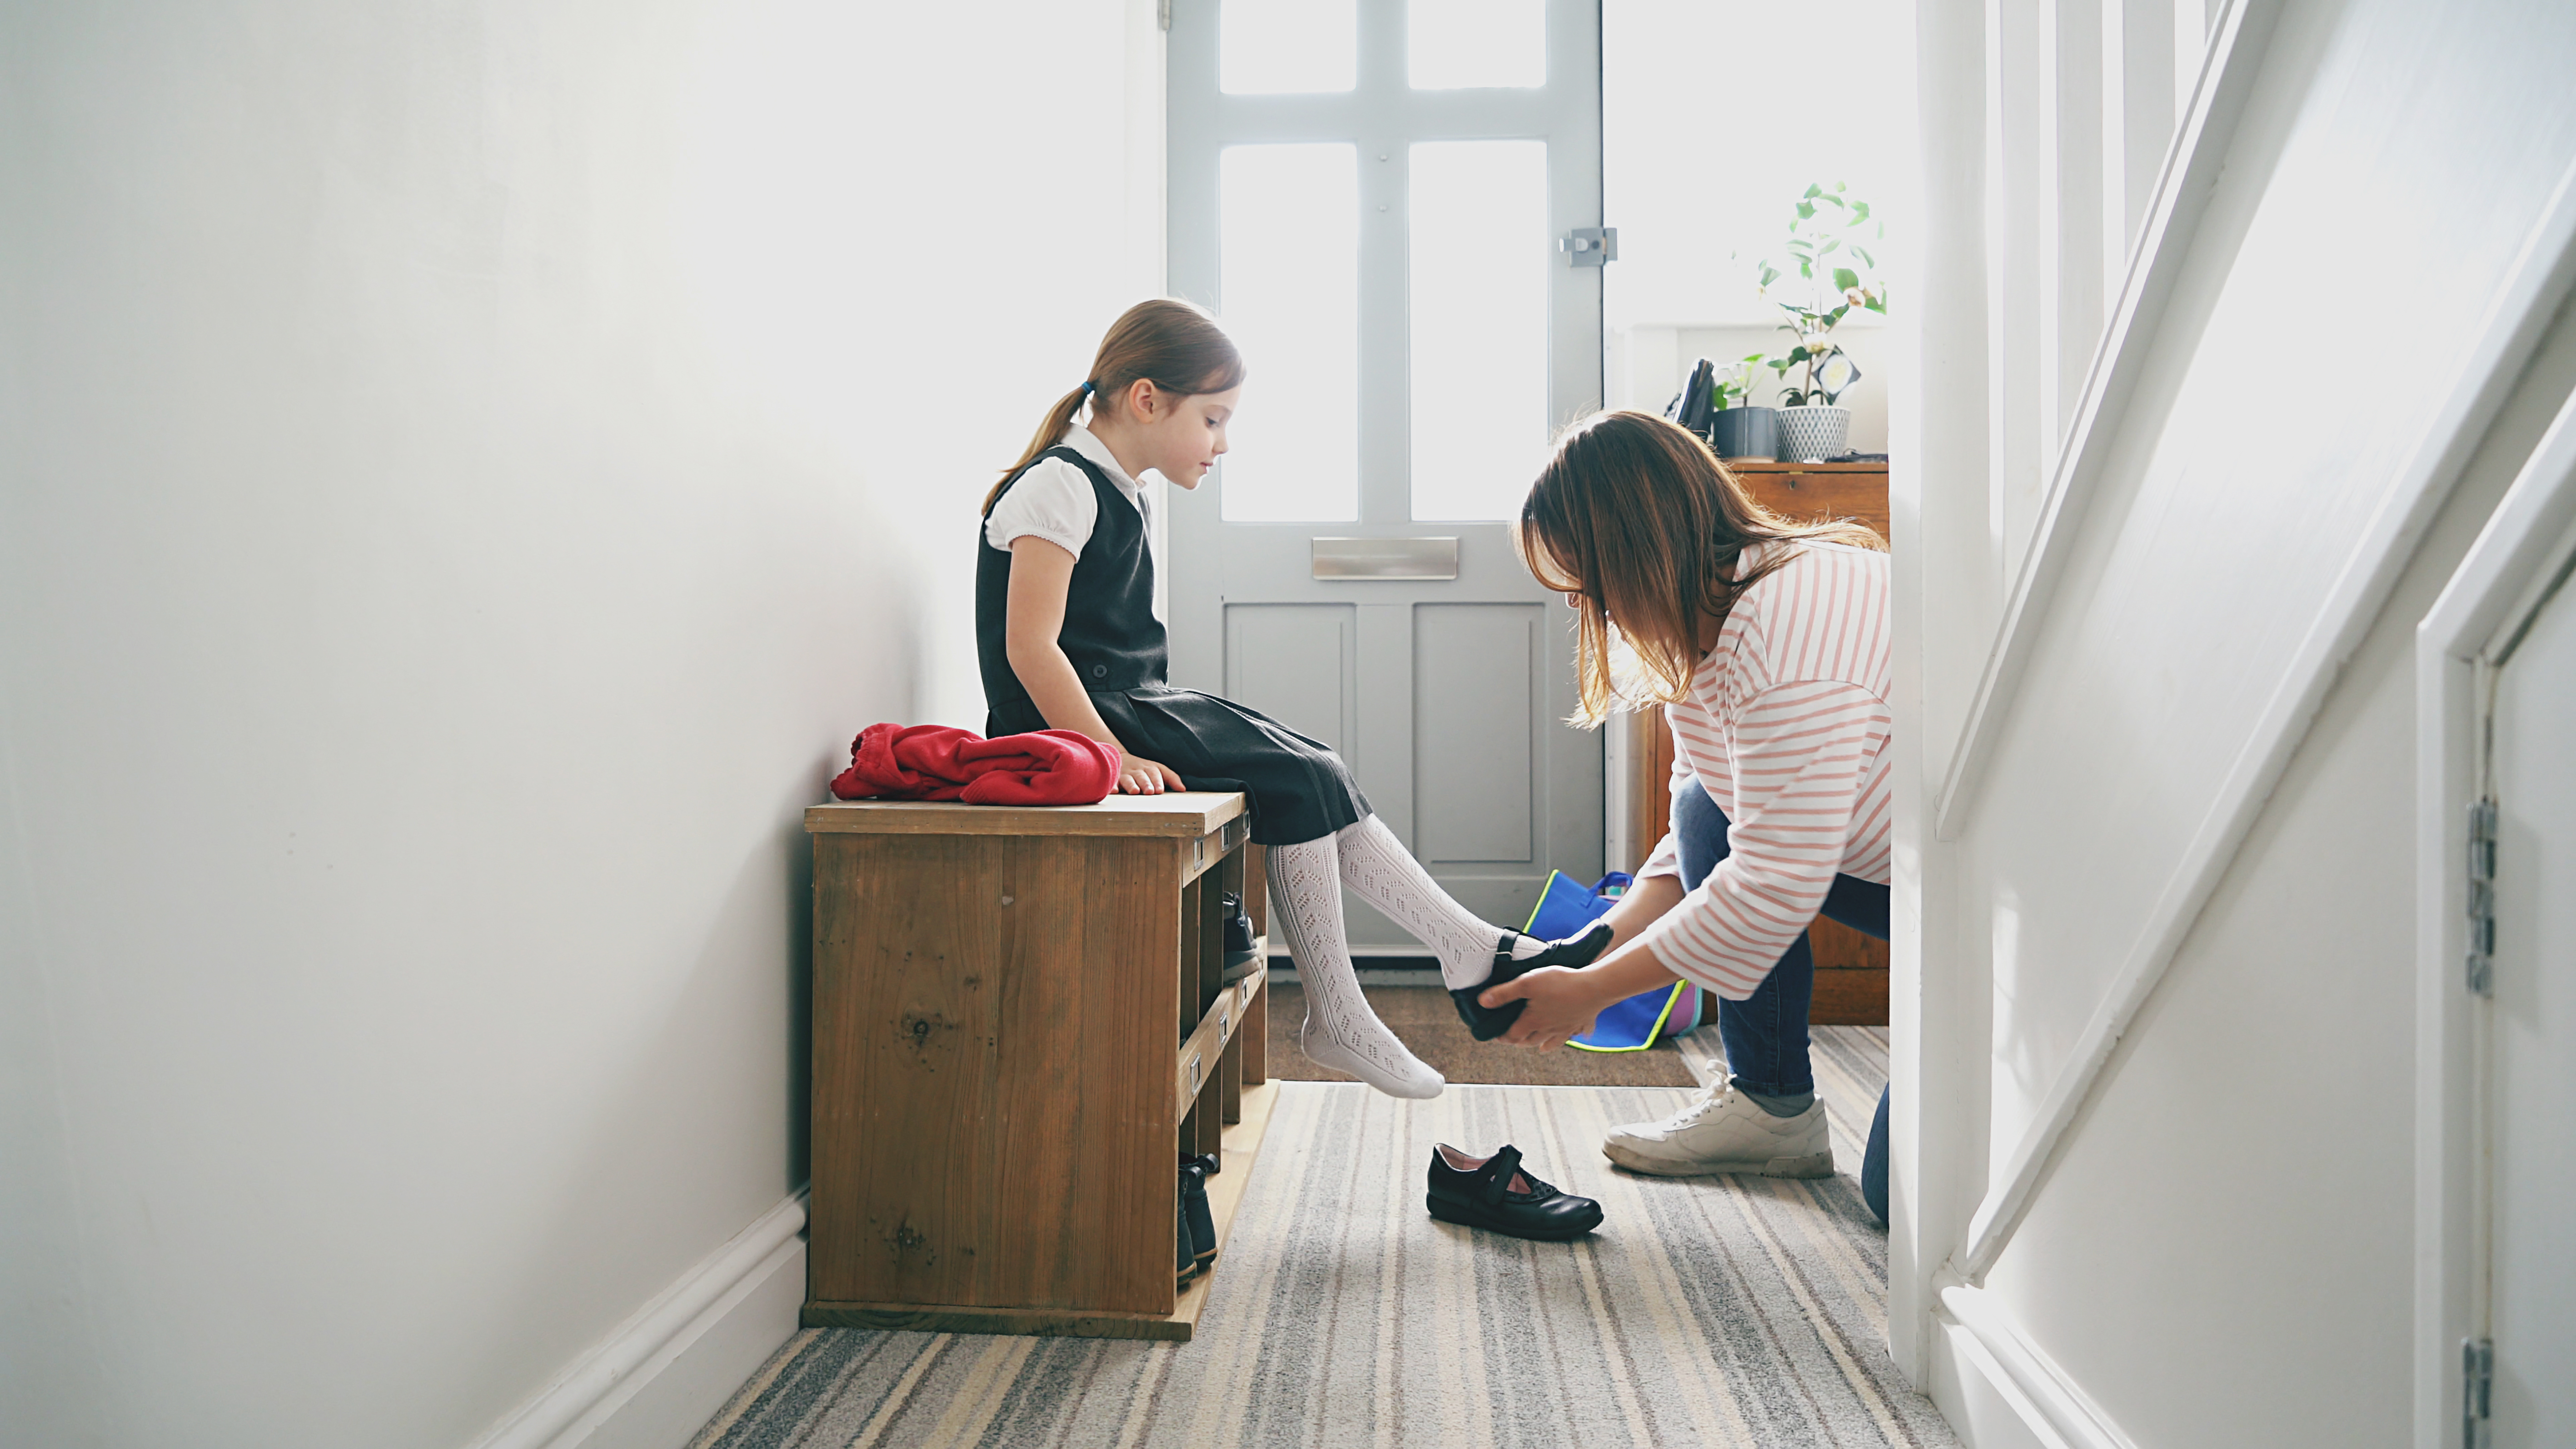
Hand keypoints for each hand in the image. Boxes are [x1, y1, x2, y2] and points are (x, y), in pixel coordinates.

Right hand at [1116, 751, 1185, 794]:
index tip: (1160, 790)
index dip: (1158, 780)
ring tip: (1135, 791)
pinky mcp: (1114, 778)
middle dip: (1146, 783)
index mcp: (1150, 768)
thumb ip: (1171, 778)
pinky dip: (1112, 785)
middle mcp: (1138, 770)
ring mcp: (1125, 773)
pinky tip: (1114, 791)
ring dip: (1131, 785)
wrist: (1120, 758)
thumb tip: (1182, 789)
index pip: (1156, 772)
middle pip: (1142, 776)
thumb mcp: (1158, 770)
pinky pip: (1112, 781)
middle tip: (1150, 792)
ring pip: (1128, 778)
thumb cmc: (1143, 769)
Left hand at [1480, 965, 1614, 1051]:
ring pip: (1551, 1042)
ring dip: (1542, 1044)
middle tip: (1513, 1038)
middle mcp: (1549, 1029)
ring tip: (1538, 1044)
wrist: (1595, 987)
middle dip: (1519, 1041)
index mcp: (1533, 1021)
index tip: (1496, 1036)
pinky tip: (1573, 1035)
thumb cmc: (1561, 984)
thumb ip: (1504, 994)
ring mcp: (1566, 1028)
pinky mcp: (1581, 1022)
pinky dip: (1570, 1037)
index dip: (1502, 1037)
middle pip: (1530, 1041)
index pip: (1513, 1036)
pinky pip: (1574, 1034)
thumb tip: (1483, 1002)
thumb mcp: (1526, 983)